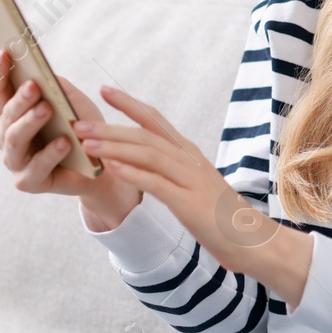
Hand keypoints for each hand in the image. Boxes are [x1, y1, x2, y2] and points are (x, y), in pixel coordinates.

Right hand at [0, 47, 139, 227]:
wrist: (102, 166)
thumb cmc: (82, 129)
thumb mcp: (71, 102)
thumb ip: (56, 87)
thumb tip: (41, 72)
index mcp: (11, 114)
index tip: (3, 53)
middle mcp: (7, 136)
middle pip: (7, 114)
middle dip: (20, 99)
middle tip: (33, 86)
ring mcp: (15, 161)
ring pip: (15, 139)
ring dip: (30, 122)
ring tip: (46, 109)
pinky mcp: (28, 182)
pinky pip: (36, 167)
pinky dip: (50, 154)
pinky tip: (64, 142)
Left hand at [76, 84, 312, 305]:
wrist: (254, 241)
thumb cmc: (223, 218)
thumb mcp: (194, 187)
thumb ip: (173, 173)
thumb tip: (147, 164)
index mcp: (189, 154)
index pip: (155, 121)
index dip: (129, 104)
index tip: (103, 91)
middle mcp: (190, 160)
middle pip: (145, 135)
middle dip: (109, 126)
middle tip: (77, 121)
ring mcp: (191, 180)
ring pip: (148, 154)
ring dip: (114, 146)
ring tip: (85, 142)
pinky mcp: (190, 203)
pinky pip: (156, 183)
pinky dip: (132, 173)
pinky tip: (111, 167)